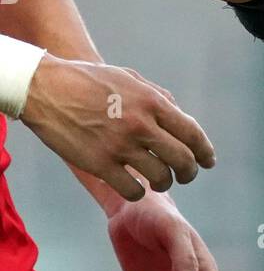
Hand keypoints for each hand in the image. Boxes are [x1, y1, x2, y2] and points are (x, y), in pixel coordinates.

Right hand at [20, 56, 214, 201]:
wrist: (48, 88)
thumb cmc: (90, 80)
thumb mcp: (131, 78)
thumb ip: (157, 96)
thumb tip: (178, 112)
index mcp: (153, 102)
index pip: (191, 132)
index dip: (205, 151)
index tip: (209, 160)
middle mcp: (141, 125)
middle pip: (182, 159)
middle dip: (190, 171)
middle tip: (187, 175)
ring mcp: (120, 147)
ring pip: (160, 177)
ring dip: (165, 183)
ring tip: (160, 181)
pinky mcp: (99, 164)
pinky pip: (131, 189)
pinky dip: (139, 192)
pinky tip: (136, 187)